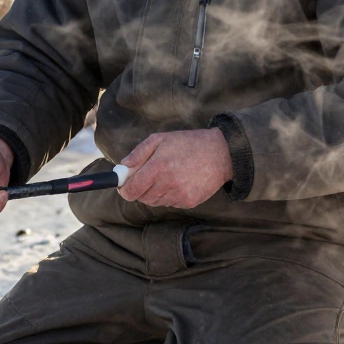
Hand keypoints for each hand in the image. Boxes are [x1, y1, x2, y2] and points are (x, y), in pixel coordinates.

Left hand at [118, 129, 232, 208]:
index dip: (124, 190)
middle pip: (142, 198)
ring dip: (155, 192)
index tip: (124, 186)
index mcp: (158, 167)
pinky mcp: (189, 202)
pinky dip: (169, 195)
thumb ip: (138, 154)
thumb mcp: (160, 139)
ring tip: (167, 176)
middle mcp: (168, 184)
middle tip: (148, 176)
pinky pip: (170, 203)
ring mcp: (179, 195)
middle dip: (140, 189)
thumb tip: (122, 168)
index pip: (132, 190)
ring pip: (155, 202)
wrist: (221, 153)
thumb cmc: (188, 143)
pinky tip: (179, 182)